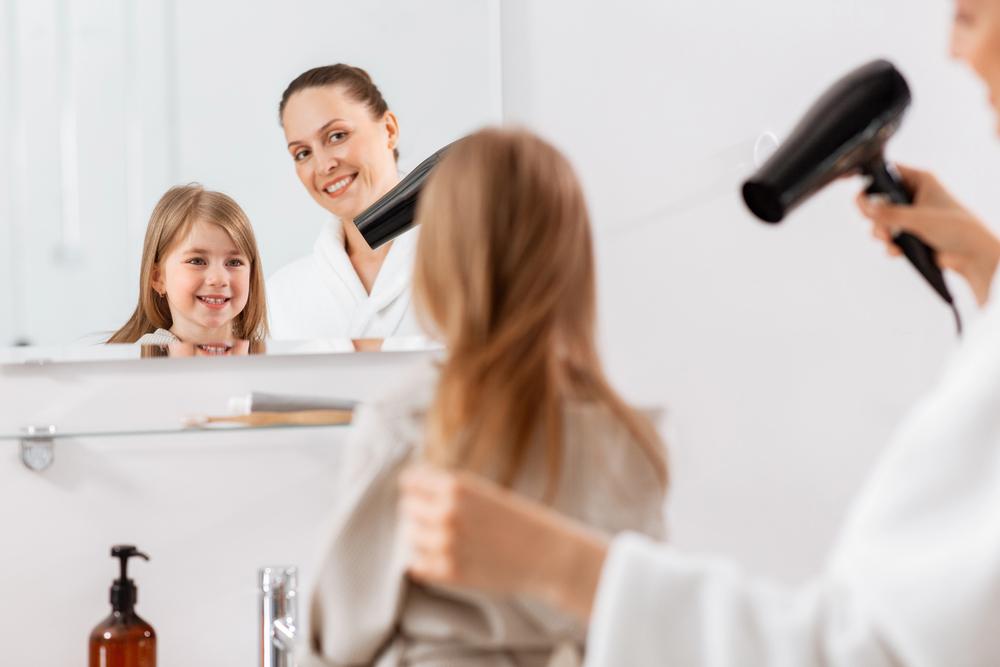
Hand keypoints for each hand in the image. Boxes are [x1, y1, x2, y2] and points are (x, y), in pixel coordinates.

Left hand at [398, 464, 607, 620]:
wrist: (547, 556)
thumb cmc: (518, 521)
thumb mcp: (483, 492)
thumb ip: (448, 489)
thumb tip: (410, 487)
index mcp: (456, 486)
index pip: (410, 481)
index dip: (416, 487)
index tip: (423, 494)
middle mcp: (447, 512)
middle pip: (406, 508)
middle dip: (419, 512)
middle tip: (440, 519)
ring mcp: (446, 544)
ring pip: (410, 536)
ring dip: (423, 537)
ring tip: (448, 539)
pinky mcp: (449, 572)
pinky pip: (416, 565)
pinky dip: (426, 562)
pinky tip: (445, 558)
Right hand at [856, 164, 999, 305]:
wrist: (974, 256)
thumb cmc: (958, 228)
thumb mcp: (919, 218)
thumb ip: (889, 213)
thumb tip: (865, 208)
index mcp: (920, 180)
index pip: (887, 170)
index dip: (870, 178)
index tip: (858, 191)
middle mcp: (914, 195)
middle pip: (879, 198)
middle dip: (873, 214)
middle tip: (875, 222)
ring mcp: (912, 214)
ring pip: (881, 220)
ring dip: (880, 232)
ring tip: (888, 240)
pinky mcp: (911, 233)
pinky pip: (890, 236)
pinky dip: (890, 245)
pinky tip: (896, 250)